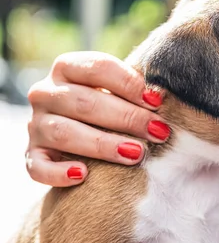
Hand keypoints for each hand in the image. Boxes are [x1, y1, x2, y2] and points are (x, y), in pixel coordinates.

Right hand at [25, 51, 170, 186]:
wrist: (84, 132)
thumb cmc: (112, 105)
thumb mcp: (120, 90)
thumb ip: (137, 89)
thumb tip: (162, 98)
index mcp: (67, 67)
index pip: (97, 67)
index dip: (129, 84)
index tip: (157, 101)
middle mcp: (45, 93)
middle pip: (85, 102)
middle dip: (127, 118)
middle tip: (159, 131)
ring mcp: (36, 125)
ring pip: (63, 133)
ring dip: (103, 144)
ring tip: (136, 154)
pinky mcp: (32, 155)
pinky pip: (38, 167)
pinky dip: (58, 172)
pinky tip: (83, 174)